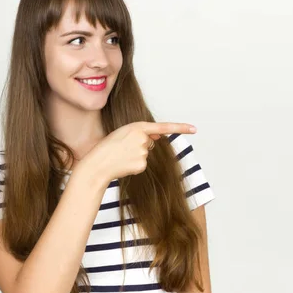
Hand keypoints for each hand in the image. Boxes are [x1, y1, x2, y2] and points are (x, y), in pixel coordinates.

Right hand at [81, 121, 196, 182]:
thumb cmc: (107, 147)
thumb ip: (141, 133)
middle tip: (122, 148)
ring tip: (120, 156)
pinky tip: (124, 164)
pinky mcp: (141, 165)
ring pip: (145, 154)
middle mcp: (142, 138)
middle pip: (150, 143)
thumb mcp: (123, 133)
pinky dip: (134, 165)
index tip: (194, 129)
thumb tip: (158, 138)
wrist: (97, 164)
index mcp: (137, 127)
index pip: (163, 127)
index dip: (180, 128)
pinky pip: (142, 164)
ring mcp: (143, 153)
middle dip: (140, 145)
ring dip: (135, 156)